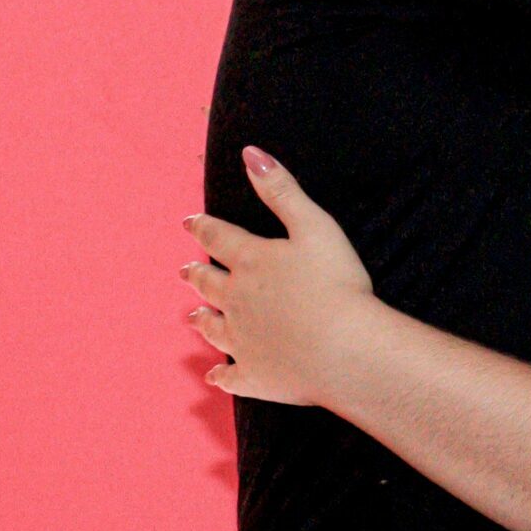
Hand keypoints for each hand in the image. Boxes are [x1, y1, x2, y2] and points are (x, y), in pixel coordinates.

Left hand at [181, 147, 375, 405]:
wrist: (344, 348)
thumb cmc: (336, 284)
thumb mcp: (315, 226)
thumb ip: (281, 190)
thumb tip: (250, 154)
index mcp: (252, 262)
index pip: (219, 238)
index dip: (203, 227)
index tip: (189, 222)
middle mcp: (237, 301)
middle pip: (210, 283)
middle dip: (197, 273)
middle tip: (186, 270)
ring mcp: (242, 341)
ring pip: (213, 328)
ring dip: (202, 319)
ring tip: (193, 315)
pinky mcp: (254, 376)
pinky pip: (230, 376)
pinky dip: (220, 375)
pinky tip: (214, 376)